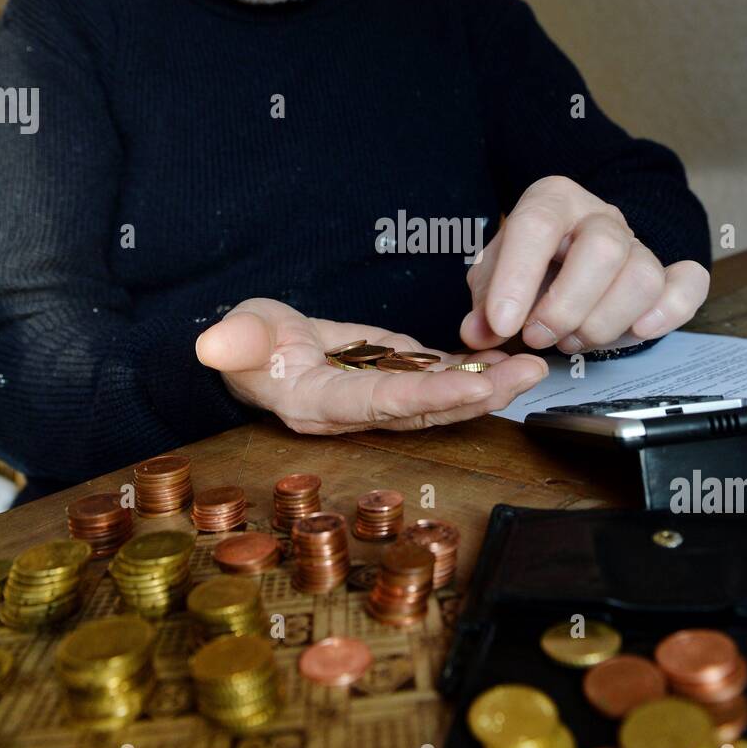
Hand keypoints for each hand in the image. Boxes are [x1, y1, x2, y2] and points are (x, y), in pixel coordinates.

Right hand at [195, 298, 548, 434]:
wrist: (254, 350)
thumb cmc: (241, 343)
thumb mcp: (232, 334)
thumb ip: (232, 340)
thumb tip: (213, 344)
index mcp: (317, 405)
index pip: (380, 402)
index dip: (428, 396)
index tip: (474, 383)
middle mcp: (356, 413)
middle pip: (424, 409)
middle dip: (478, 395)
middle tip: (528, 374)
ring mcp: (377, 399)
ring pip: (439, 398)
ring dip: (488, 385)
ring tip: (533, 366)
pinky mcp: (392, 378)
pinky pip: (437, 380)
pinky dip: (473, 372)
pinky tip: (508, 361)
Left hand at [460, 176, 709, 353]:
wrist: (569, 254)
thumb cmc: (530, 264)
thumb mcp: (493, 274)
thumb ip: (484, 301)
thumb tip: (479, 332)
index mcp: (552, 201)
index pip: (538, 225)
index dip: (517, 278)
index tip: (501, 324)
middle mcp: (600, 217)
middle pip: (603, 250)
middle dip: (567, 306)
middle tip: (538, 336)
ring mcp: (638, 244)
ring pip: (642, 277)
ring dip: (603, 324)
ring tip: (572, 341)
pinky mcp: (667, 273)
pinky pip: (688, 284)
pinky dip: (669, 311)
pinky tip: (639, 330)